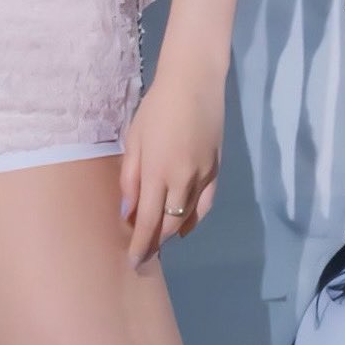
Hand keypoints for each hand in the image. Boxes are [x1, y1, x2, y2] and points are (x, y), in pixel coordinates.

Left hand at [120, 63, 223, 270]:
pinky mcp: (216, 170)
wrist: (194, 83)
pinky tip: (184, 226)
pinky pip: (204, 205)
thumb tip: (128, 212)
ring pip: (187, 218)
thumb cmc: (156, 108)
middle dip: (155, 243)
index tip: (133, 261)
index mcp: (157, 172)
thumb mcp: (134, 139)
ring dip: (172, 233)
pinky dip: (194, 220)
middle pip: (168, 225)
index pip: (147, 222)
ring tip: (159, 241)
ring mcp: (202, 176)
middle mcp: (181, 180)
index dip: (140, 245)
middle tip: (143, 256)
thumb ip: (130, 177)